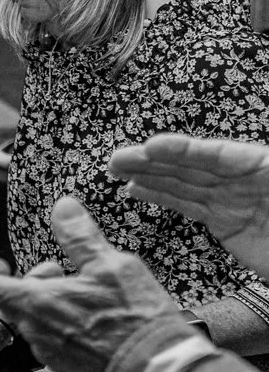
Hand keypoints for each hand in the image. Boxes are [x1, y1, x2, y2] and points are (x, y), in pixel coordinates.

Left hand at [0, 196, 182, 371]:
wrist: (154, 371)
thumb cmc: (134, 318)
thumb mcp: (111, 266)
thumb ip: (81, 237)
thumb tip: (63, 207)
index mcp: (36, 303)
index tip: (2, 264)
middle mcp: (35, 331)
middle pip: (19, 301)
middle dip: (37, 282)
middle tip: (65, 273)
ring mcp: (50, 353)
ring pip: (39, 322)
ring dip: (53, 305)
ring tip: (88, 297)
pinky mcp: (68, 369)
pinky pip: (56, 341)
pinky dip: (67, 326)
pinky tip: (98, 322)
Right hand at [110, 133, 268, 277]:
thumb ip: (268, 173)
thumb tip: (224, 164)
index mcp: (264, 166)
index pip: (219, 154)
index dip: (184, 150)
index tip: (152, 147)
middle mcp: (244, 180)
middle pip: (194, 166)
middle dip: (154, 161)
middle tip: (119, 159)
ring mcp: (233, 201)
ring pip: (185, 184)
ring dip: (149, 176)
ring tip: (118, 170)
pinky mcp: (225, 223)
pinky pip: (188, 206)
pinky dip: (162, 197)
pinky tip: (138, 190)